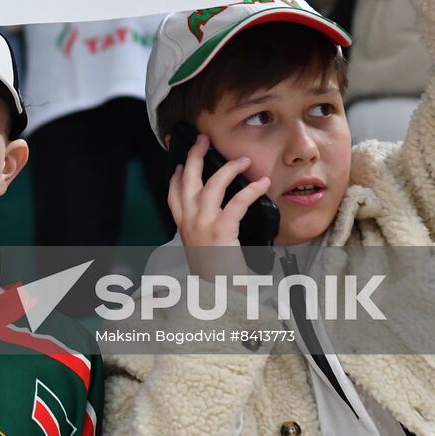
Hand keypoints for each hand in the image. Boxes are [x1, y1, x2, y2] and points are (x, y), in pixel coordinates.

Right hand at [167, 134, 270, 280]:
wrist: (216, 296)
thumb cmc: (214, 277)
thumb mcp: (202, 252)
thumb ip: (204, 234)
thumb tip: (216, 220)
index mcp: (183, 227)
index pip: (173, 194)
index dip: (176, 175)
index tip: (182, 163)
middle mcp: (189, 222)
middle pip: (187, 180)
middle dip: (194, 156)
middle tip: (202, 140)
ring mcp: (203, 223)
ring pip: (212, 184)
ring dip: (228, 168)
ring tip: (242, 160)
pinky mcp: (221, 229)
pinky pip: (237, 201)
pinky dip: (251, 190)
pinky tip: (261, 183)